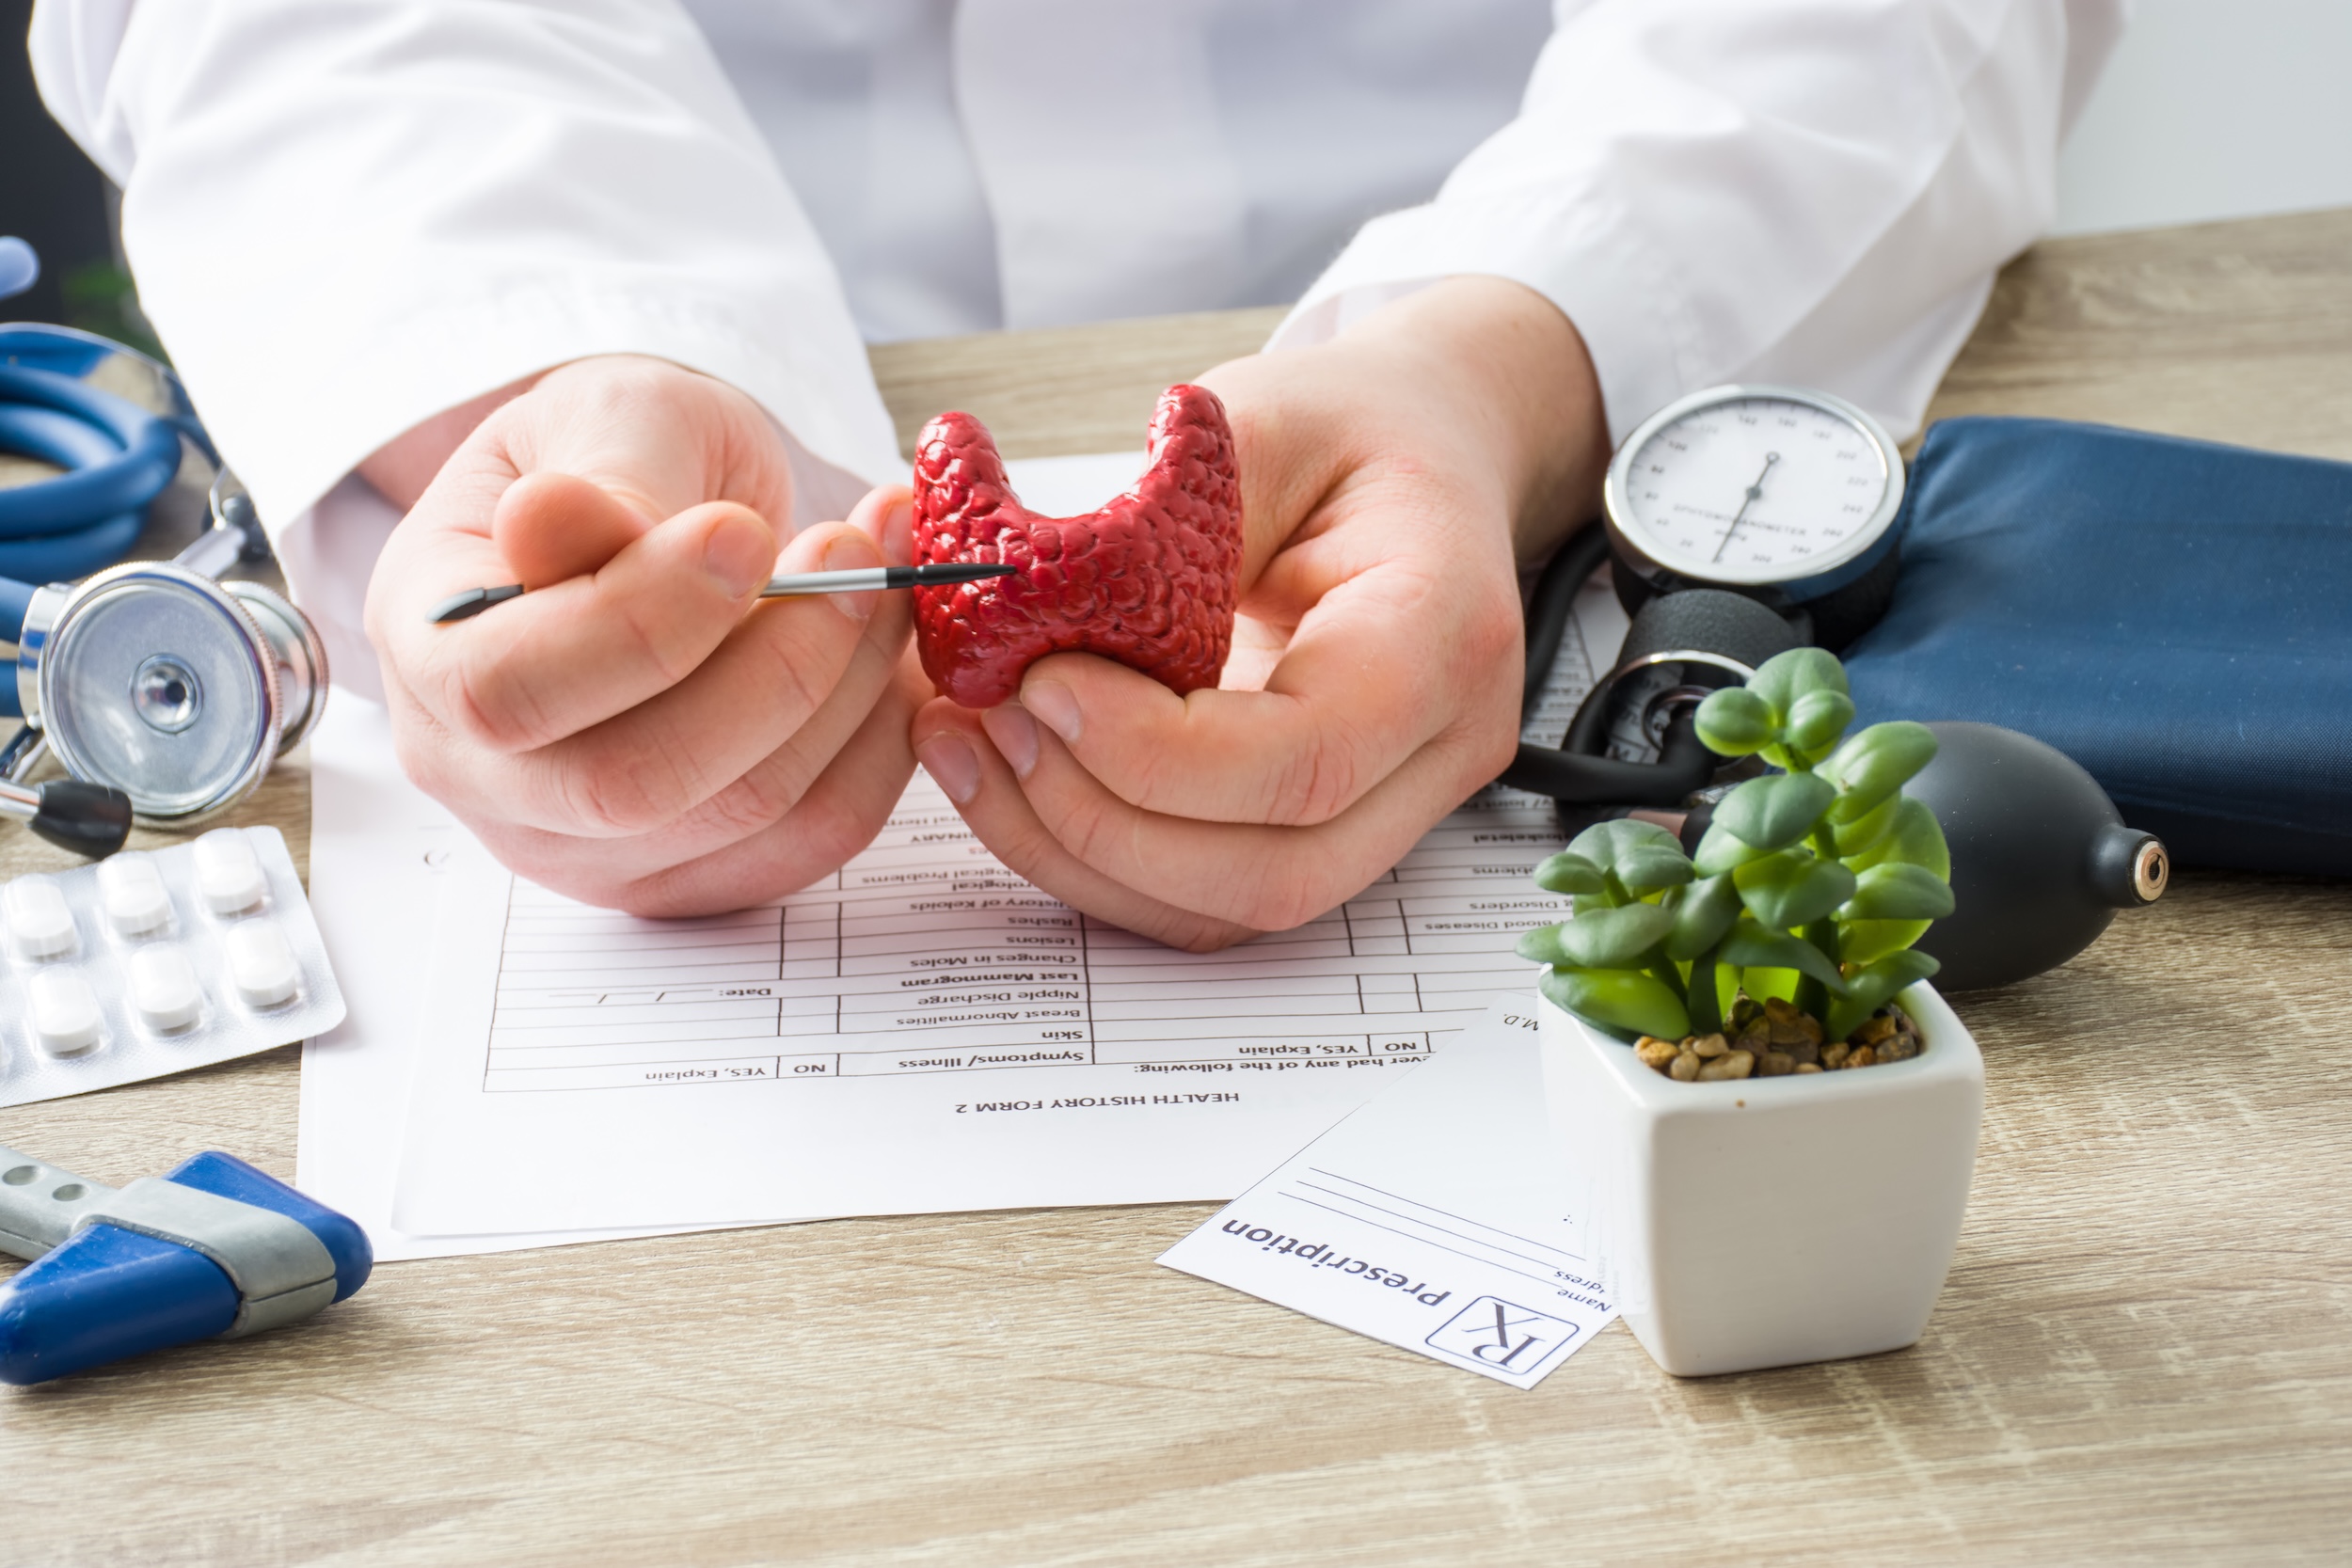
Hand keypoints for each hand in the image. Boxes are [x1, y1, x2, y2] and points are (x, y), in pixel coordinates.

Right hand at [363, 355, 921, 914]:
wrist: (669, 517)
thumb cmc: (621, 460)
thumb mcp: (605, 416)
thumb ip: (601, 473)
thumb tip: (554, 523)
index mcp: (427, 648)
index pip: (506, 690)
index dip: (640, 623)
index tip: (745, 532)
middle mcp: (485, 777)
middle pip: (633, 783)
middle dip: (777, 665)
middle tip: (855, 553)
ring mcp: (586, 847)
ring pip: (744, 812)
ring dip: (848, 688)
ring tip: (887, 576)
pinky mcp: (693, 876)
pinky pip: (814, 840)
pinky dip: (878, 745)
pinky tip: (890, 657)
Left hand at [907, 277, 1609, 949]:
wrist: (1421, 461)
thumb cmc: (1348, 434)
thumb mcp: (1258, 421)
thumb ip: (1167, 520)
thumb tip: (1034, 612)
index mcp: (1443, 632)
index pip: (1310, 755)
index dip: (1158, 752)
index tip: (1041, 682)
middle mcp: (1439, 748)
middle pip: (1273, 872)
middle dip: (1102, 821)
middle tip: (990, 721)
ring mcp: (1391, 809)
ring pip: (1231, 909)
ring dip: (1079, 853)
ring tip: (972, 748)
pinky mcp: (1323, 832)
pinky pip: (1204, 894)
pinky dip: (1092, 856)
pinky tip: (1010, 773)